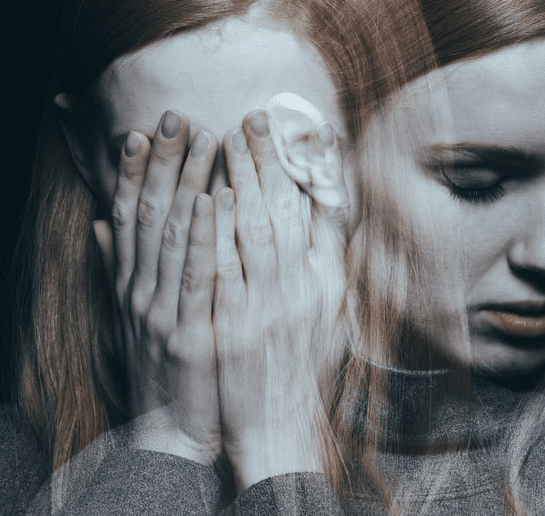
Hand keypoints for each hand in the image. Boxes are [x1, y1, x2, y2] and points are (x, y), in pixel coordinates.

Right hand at [92, 110, 223, 464]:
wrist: (170, 431)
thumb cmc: (161, 367)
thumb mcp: (132, 317)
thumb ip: (117, 269)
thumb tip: (99, 224)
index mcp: (128, 285)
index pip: (126, 217)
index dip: (131, 173)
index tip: (140, 132)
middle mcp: (137, 291)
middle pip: (148, 213)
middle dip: (162, 162)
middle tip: (176, 116)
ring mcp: (160, 311)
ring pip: (174, 234)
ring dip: (189, 182)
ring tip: (205, 138)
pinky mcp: (188, 333)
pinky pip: (199, 274)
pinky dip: (207, 234)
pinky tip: (217, 198)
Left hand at [215, 109, 348, 489]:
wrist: (282, 427)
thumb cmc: (304, 365)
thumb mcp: (330, 311)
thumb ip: (330, 259)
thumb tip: (332, 207)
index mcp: (327, 284)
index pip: (322, 214)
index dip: (308, 167)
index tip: (299, 127)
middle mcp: (304, 291)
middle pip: (287, 212)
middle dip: (269, 161)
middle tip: (253, 117)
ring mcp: (270, 311)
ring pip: (259, 233)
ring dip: (244, 182)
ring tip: (228, 140)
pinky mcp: (236, 332)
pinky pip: (228, 274)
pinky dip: (222, 234)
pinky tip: (212, 199)